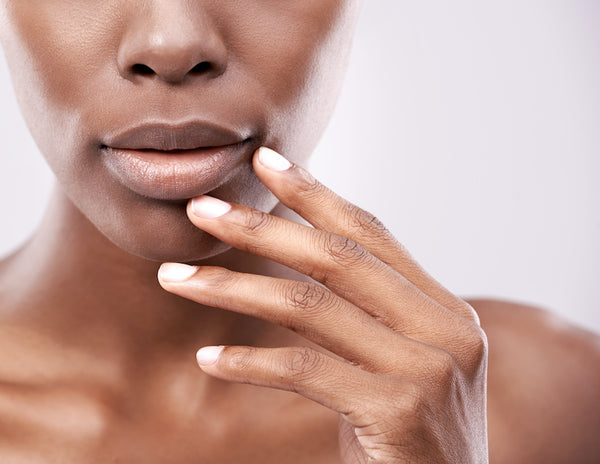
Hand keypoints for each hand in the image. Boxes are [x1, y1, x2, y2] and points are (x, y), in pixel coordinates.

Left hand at [158, 147, 488, 462]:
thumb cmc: (410, 434)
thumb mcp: (398, 362)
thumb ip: (368, 312)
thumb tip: (302, 256)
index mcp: (445, 309)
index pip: (372, 234)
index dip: (316, 195)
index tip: (266, 163)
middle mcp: (445, 329)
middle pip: (337, 258)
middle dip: (262, 227)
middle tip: (201, 208)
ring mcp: (426, 369)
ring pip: (310, 308)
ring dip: (234, 288)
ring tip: (176, 277)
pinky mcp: (398, 411)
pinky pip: (304, 371)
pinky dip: (250, 361)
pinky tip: (208, 357)